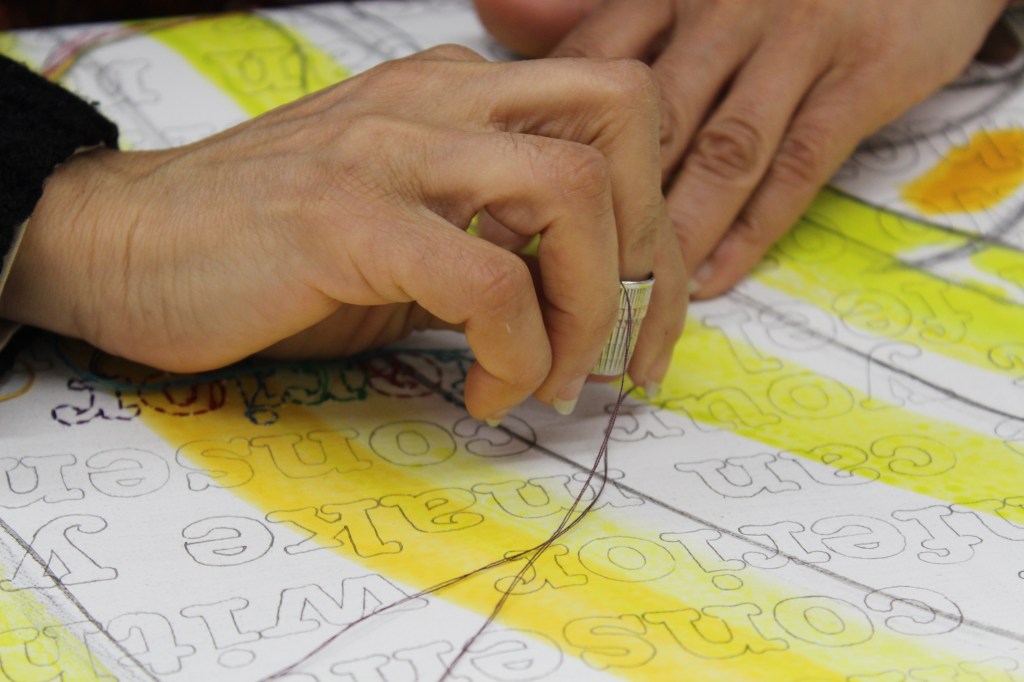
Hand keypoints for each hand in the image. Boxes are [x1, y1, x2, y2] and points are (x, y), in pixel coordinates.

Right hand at [0, 46, 686, 420]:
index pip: (617, 117)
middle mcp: (436, 98)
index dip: (655, 229)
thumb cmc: (274, 253)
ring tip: (548, 379)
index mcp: (458, 93)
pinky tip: (484, 392)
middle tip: (617, 352)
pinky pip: (484, 278)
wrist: (125, 248)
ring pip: (568, 191)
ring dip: (588, 307)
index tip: (636, 325)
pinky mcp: (341, 216)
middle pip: (620, 123)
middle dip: (646, 259)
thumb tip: (592, 308)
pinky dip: (513, 351)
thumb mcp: (411, 232)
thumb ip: (499, 243)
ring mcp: (389, 149)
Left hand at [474, 0, 1008, 295]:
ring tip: (630, 302)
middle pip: (652, 122)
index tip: (518, 209)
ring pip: (722, 153)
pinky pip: (797, 168)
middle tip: (560, 279)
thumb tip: (496, 12)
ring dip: (674, 234)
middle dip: (607, 206)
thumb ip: (595, 9)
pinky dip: (751, 232)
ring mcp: (797, 40)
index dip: (553, 142)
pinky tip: (709, 282)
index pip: (594, 69)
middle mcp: (726, 9)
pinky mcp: (863, 74)